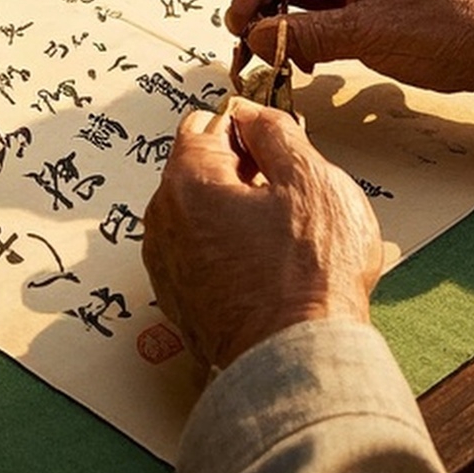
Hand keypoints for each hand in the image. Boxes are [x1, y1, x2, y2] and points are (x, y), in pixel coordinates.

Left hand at [143, 99, 382, 371]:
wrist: (299, 357)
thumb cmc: (309, 274)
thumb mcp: (311, 179)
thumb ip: (276, 132)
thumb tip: (254, 115)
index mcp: (187, 183)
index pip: (203, 125)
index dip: (245, 128)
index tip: (274, 145)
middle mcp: (163, 223)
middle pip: (197, 173)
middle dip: (240, 174)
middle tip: (289, 196)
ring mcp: (168, 268)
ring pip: (200, 218)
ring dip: (234, 217)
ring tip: (283, 240)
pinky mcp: (181, 304)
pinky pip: (201, 259)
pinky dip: (227, 256)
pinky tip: (267, 272)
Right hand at [230, 0, 473, 103]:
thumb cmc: (445, 29)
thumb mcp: (365, 33)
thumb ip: (303, 33)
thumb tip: (255, 37)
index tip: (240, 25)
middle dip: (261, 0)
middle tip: (250, 44)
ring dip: (283, 16)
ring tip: (276, 55)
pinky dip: (307, 24)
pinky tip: (302, 55)